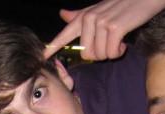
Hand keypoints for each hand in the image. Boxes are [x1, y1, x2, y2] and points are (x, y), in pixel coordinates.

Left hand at [44, 0, 164, 60]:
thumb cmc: (121, 6)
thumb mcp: (98, 9)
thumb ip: (79, 16)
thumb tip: (63, 14)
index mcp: (83, 17)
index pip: (64, 35)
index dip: (51, 47)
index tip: (41, 57)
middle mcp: (89, 20)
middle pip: (87, 54)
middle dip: (100, 55)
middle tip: (110, 44)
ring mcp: (101, 23)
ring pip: (100, 55)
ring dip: (112, 53)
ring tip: (118, 40)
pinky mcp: (115, 28)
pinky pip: (111, 53)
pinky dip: (119, 52)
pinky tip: (124, 43)